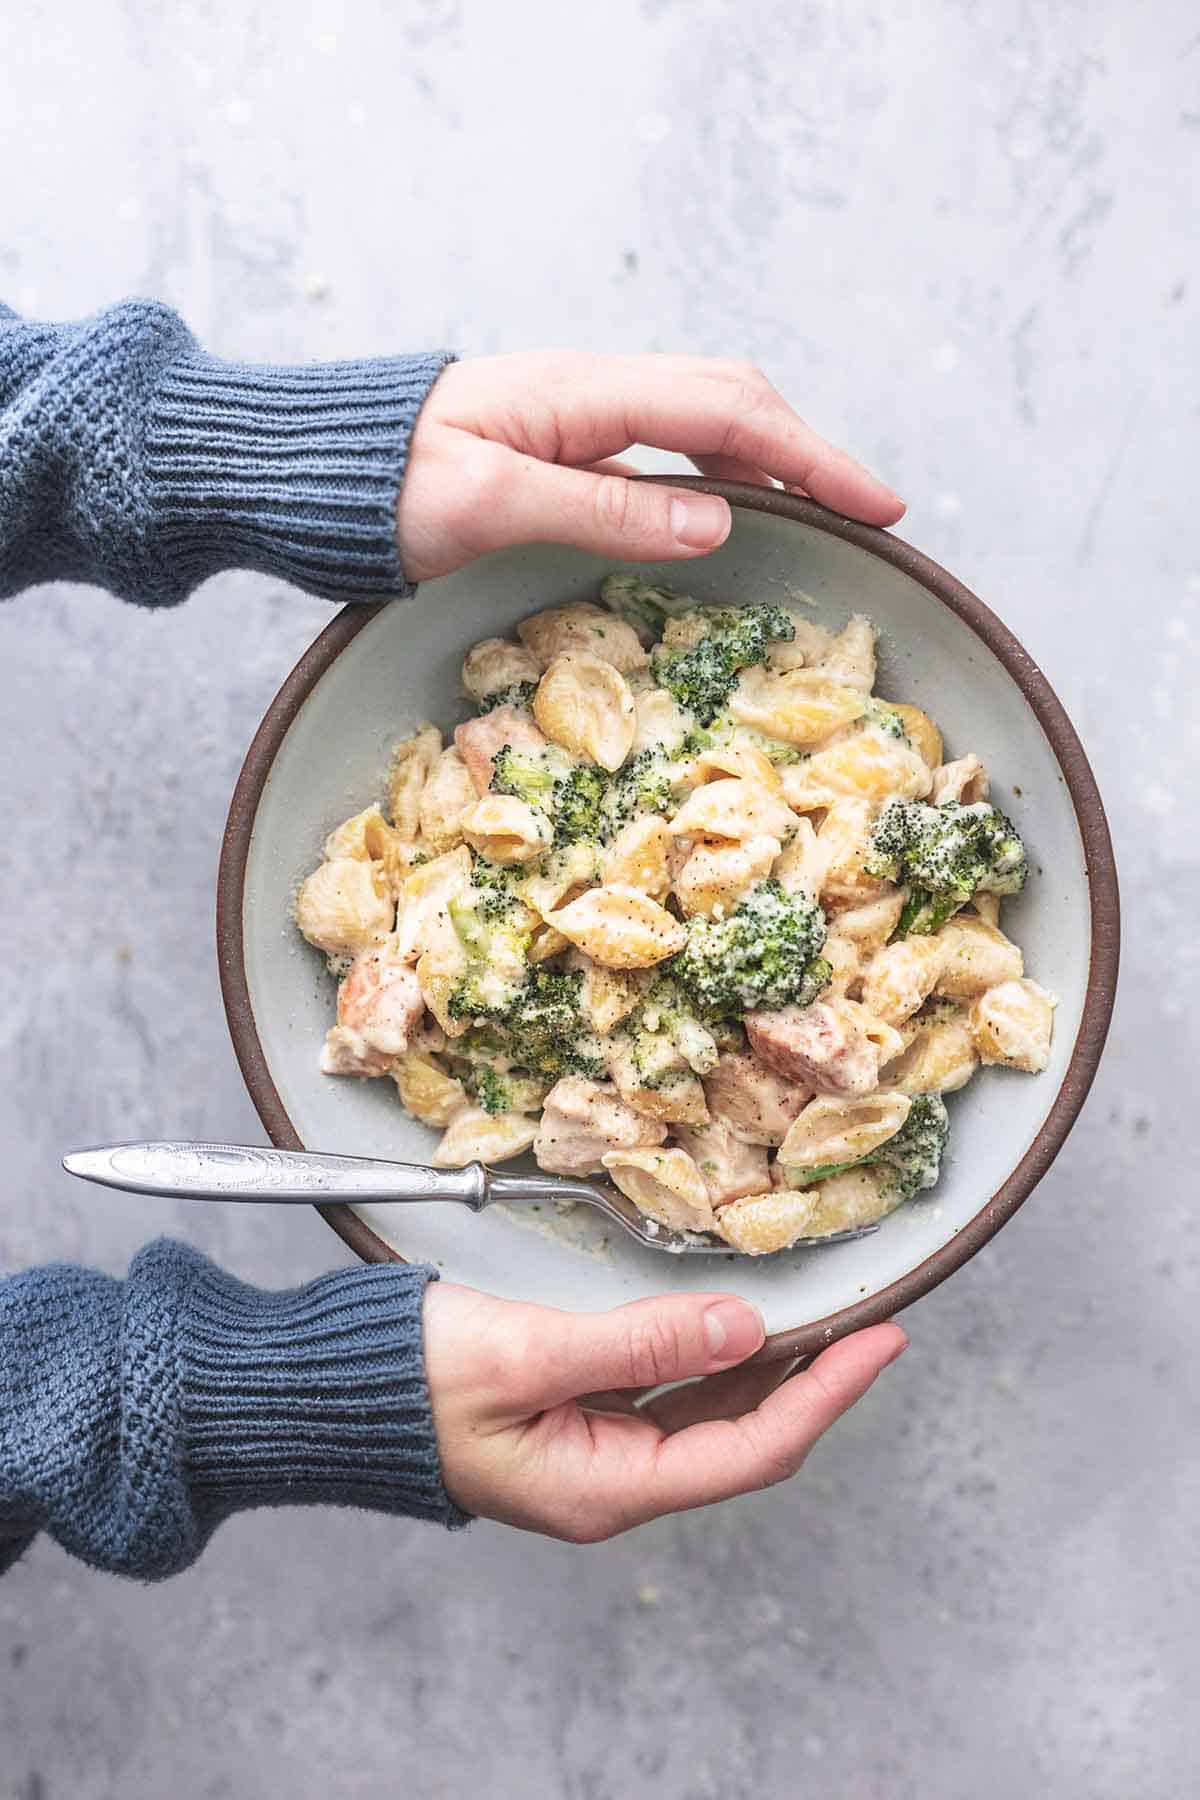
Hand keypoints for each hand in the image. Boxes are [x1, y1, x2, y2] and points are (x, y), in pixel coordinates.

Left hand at [397, 352, 903, 581]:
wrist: (308, 465)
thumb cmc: (382, 487)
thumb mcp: (489, 505)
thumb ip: (604, 510)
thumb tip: (719, 523)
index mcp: (583, 396)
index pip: (728, 414)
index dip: (812, 458)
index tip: (877, 505)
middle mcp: (592, 392)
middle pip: (732, 400)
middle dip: (810, 451)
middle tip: (873, 512)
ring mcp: (579, 413)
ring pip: (705, 417)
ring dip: (773, 457)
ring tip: (825, 509)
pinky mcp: (564, 441)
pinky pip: (668, 444)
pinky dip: (723, 471)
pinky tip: (735, 506)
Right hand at [423, 1282, 905, 1540]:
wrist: (322, 1394)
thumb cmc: (408, 1380)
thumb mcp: (527, 1355)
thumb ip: (638, 1344)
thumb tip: (745, 1326)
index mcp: (605, 1488)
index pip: (752, 1449)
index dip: (827, 1394)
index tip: (882, 1341)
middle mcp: (610, 1483)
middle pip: (742, 1436)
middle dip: (813, 1380)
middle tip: (869, 1317)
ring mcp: (592, 1455)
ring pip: (708, 1415)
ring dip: (766, 1366)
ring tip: (821, 1312)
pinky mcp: (573, 1422)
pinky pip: (666, 1396)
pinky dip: (711, 1356)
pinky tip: (733, 1320)